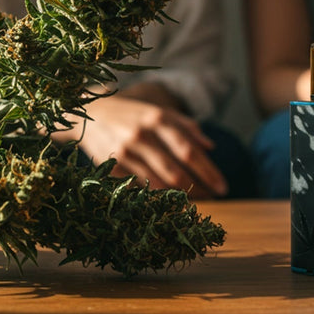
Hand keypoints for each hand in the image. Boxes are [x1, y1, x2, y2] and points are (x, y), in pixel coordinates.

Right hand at [69, 94, 228, 198]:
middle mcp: (141, 136)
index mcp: (157, 118)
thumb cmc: (133, 114)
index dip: (208, 171)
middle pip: (176, 172)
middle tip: (214, 198)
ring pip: (158, 184)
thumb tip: (211, 147)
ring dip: (181, 196)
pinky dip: (158, 196)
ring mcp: (125, 153)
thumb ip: (186, 126)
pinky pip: (140, 188)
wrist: (91, 114)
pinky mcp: (112, 168)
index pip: (189, 151)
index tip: (223, 186)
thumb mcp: (159, 111)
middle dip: (199, 189)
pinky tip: (171, 201)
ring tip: (197, 201)